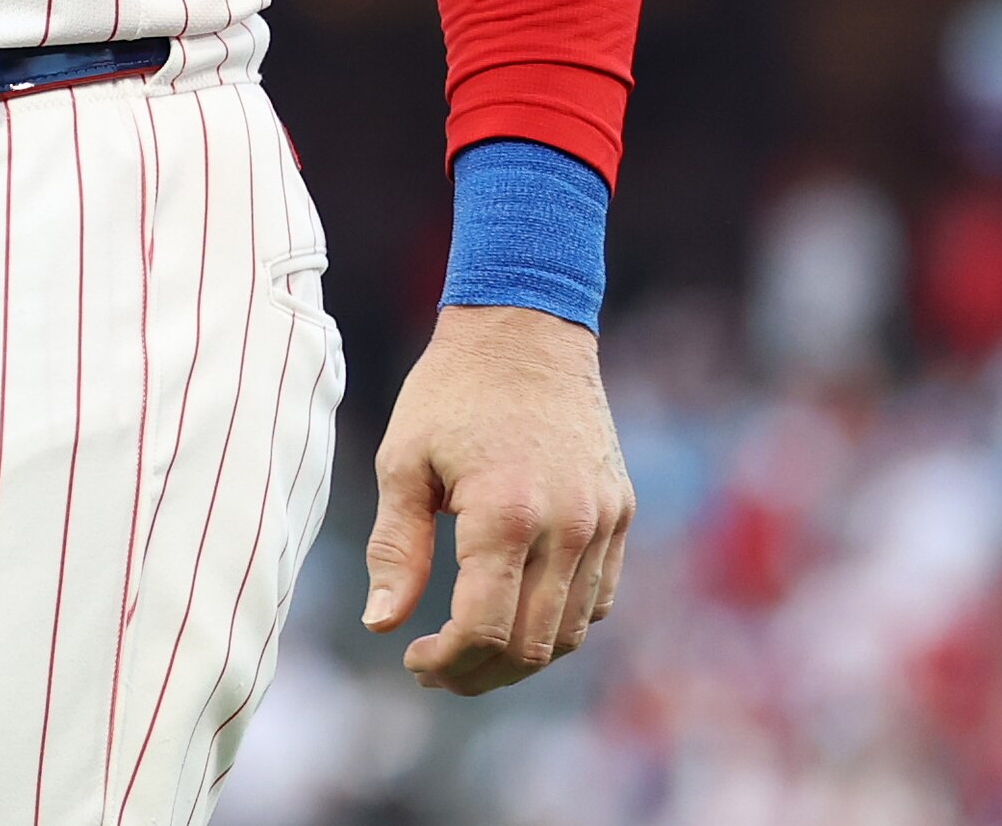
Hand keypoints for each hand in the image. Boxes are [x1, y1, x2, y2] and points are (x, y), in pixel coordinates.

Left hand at [363, 302, 632, 694]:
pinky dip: (561, 621)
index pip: (484, 629)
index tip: (414, 660)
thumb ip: (395, 548)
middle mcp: (566, 524)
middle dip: (480, 673)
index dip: (447, 662)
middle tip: (437, 668)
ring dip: (522, 657)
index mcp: (505, 512)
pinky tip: (518, 610)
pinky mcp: (620, 510)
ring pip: (573, 631)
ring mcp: (602, 520)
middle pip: (532, 645)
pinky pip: (599, 595)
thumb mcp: (403, 460)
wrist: (526, 327)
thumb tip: (381, 623)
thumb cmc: (452, 391)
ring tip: (473, 650)